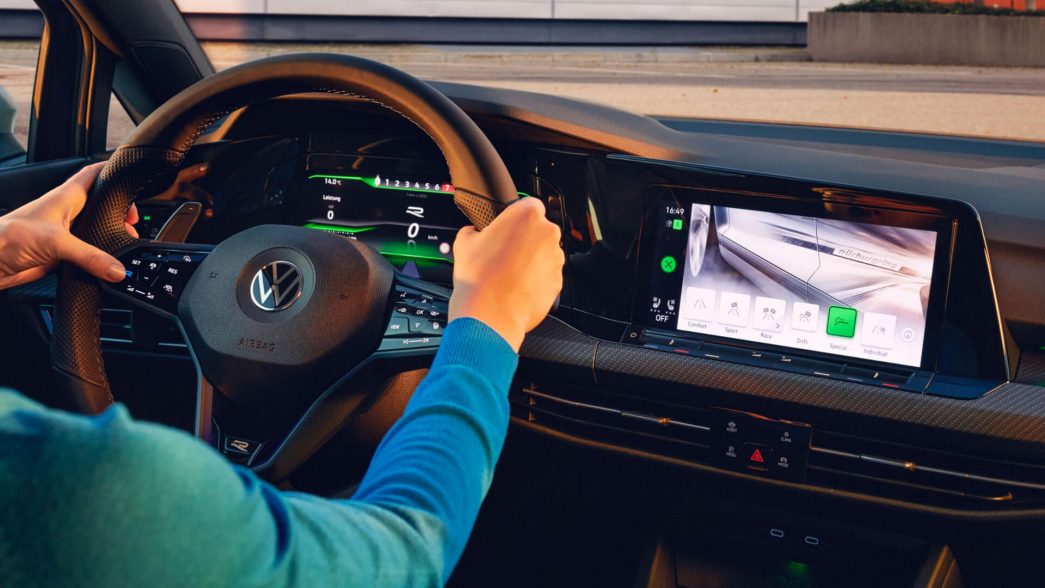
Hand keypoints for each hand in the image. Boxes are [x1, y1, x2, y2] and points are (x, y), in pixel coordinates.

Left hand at [0, 163, 138, 289]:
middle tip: (133, 223)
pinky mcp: (61, 254)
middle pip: (101, 204)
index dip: (113, 171)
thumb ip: (91, 256)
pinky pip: (87, 254)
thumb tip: (117, 268)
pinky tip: (107, 264)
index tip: (132, 178)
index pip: (94, 173)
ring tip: (125, 243)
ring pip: (96, 229)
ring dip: (110, 236)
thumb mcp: (57, 242)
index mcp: (66, 197)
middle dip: (120, 211)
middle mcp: (67, 213)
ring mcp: (65, 233)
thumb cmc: (8, 238)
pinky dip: (99, 258)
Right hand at [449, 198, 563, 350]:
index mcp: (527, 215)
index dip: (516, 217)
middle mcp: (547, 233)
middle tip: (503, 253)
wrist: (490, 315)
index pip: (528, 204)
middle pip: (538, 230)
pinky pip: (546, 275)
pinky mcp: (558, 281)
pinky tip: (516, 286)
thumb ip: (473, 230)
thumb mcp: (464, 242)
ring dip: (530, 260)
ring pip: (544, 253)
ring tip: (508, 273)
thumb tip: (473, 233)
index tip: (507, 228)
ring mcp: (555, 259)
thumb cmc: (479, 278)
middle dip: (524, 239)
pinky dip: (535, 279)